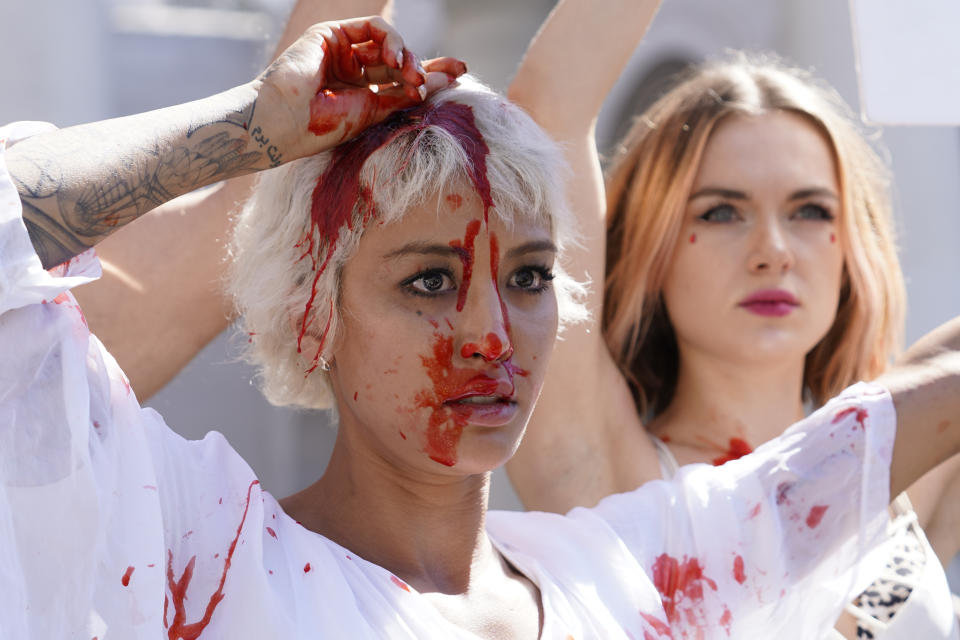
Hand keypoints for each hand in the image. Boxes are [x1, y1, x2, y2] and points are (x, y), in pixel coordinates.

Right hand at [247, 16, 466, 165]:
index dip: (431, 76)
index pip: (403, 81)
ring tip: (415, 76)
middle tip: (454, 73)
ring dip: (410, 57)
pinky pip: (374, 28)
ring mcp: (343, 51)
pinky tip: (398, 59)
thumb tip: (439, 84)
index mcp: (362, 95)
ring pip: (390, 45)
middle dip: (430, 64)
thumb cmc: (321, 127)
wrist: (283, 123)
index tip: (459, 77)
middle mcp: (353, 72)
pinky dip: (392, 40)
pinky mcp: (332, 33)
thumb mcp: (372, 114)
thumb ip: (402, 96)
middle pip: (401, 61)